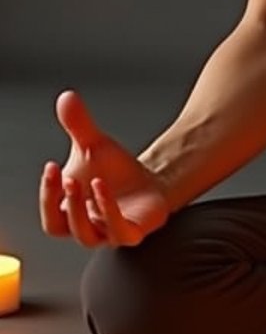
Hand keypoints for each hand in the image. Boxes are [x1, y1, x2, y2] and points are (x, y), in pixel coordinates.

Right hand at [41, 89, 170, 247]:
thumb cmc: (115, 172)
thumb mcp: (93, 145)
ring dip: (83, 210)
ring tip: (92, 181)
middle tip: (67, 178)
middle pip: (62, 227)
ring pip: (87, 235)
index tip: (50, 166)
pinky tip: (105, 187)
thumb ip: (78, 125)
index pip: (50, 215)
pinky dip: (110, 211)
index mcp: (70, 213)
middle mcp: (86, 227)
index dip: (46, 194)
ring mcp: (108, 232)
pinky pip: (118, 231)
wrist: (150, 183)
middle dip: (64, 202)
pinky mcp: (132, 233)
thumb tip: (67, 97)